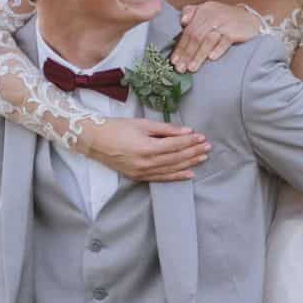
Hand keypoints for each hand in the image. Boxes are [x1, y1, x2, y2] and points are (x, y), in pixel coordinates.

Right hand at [83, 116, 209, 181]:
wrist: (94, 141)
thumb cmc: (117, 128)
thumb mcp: (142, 124)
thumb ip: (165, 129)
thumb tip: (186, 131)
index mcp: (147, 147)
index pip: (176, 145)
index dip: (191, 141)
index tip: (202, 137)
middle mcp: (146, 163)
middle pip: (176, 158)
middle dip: (194, 152)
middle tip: (208, 147)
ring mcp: (142, 172)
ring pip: (172, 169)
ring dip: (189, 163)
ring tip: (203, 158)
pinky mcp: (138, 177)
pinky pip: (161, 178)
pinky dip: (176, 177)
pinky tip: (189, 174)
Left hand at [170, 2, 260, 72]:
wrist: (250, 20)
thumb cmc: (225, 18)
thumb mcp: (208, 10)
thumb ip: (192, 12)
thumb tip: (182, 22)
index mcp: (203, 11)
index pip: (188, 31)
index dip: (180, 47)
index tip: (174, 61)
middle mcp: (212, 15)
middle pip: (196, 36)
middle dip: (187, 54)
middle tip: (180, 68)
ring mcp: (224, 23)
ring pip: (208, 40)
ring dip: (198, 55)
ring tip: (191, 68)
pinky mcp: (235, 30)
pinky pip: (225, 40)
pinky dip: (218, 49)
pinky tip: (211, 58)